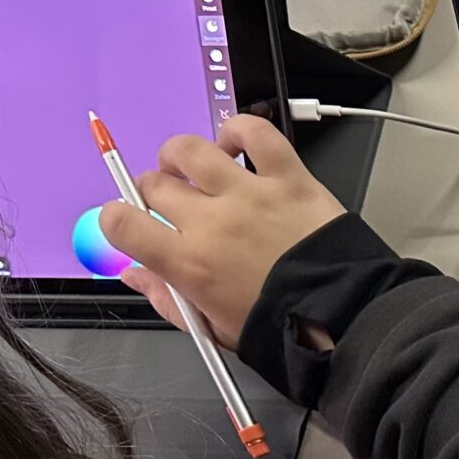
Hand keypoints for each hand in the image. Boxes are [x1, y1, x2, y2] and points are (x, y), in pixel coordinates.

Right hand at [97, 114, 344, 347]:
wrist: (341, 317)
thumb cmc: (280, 327)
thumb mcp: (213, 329)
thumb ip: (167, 299)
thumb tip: (134, 275)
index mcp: (188, 263)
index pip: (122, 223)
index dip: (116, 218)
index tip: (127, 221)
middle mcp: (211, 222)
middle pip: (155, 184)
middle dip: (153, 191)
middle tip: (171, 203)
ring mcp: (249, 195)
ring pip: (191, 150)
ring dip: (181, 156)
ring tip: (193, 169)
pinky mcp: (287, 179)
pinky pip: (256, 133)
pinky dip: (239, 130)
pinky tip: (235, 144)